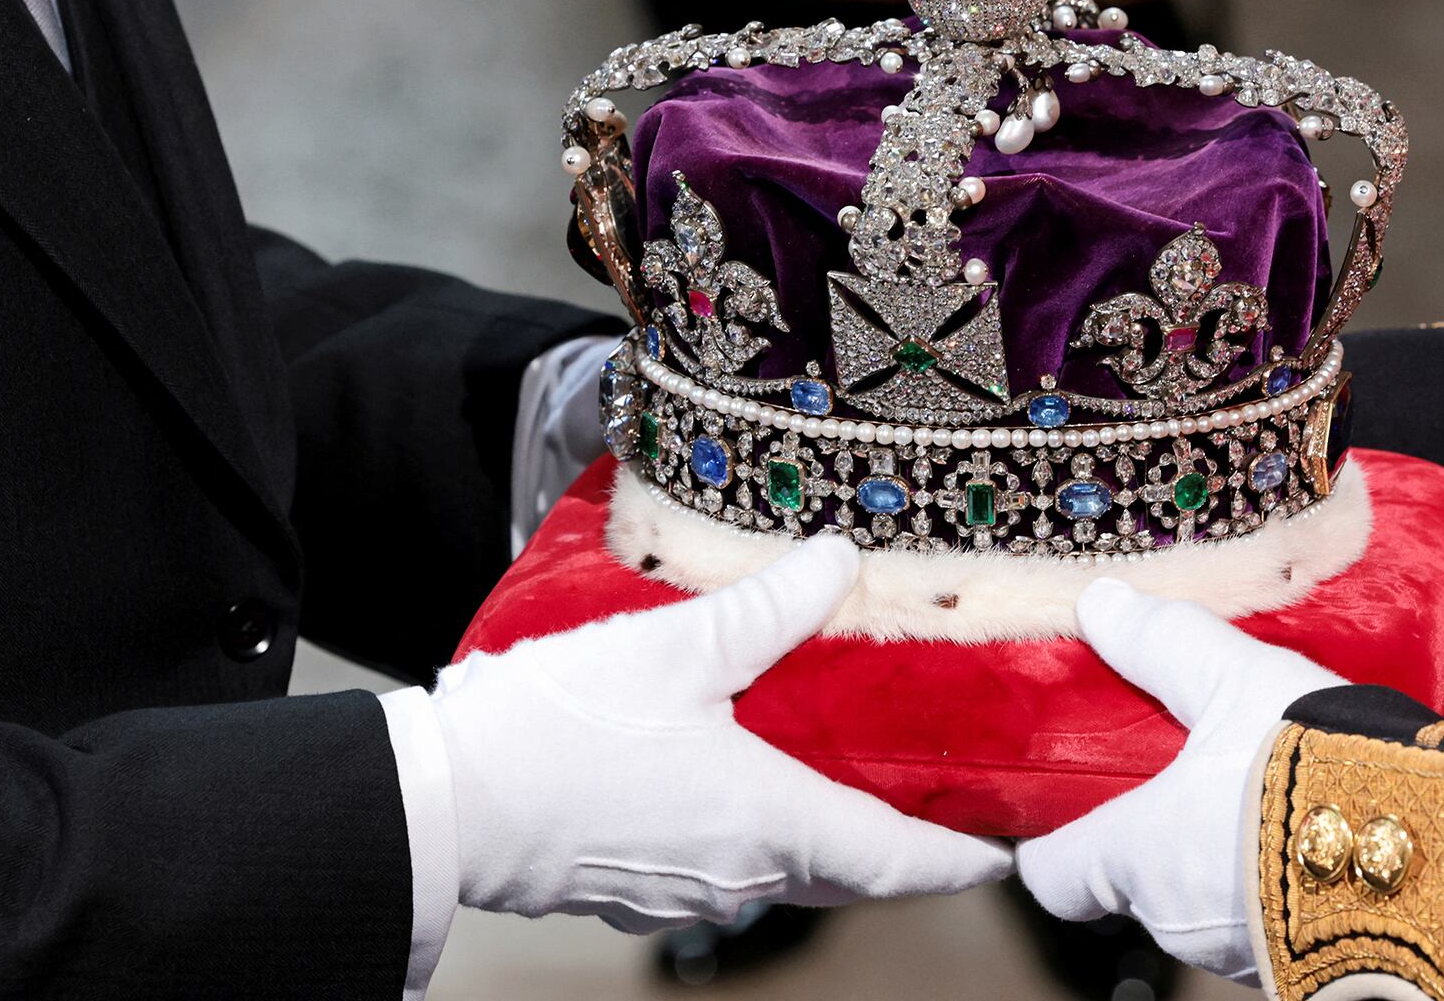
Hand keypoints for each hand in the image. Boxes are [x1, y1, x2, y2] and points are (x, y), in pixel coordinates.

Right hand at [430, 536, 1010, 929]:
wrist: (444, 803)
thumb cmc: (559, 732)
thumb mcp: (678, 647)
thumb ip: (769, 607)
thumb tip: (838, 558)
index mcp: (769, 822)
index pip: (896, 861)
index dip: (956, 860)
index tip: (999, 857)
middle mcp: (740, 873)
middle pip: (847, 874)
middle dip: (898, 850)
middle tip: (938, 813)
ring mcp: (685, 887)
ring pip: (786, 873)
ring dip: (828, 841)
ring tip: (847, 785)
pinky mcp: (635, 881)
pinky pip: (727, 868)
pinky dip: (761, 837)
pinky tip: (744, 787)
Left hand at [1016, 580, 1343, 980]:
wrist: (1437, 847)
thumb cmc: (1314, 768)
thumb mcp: (1235, 680)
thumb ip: (1163, 643)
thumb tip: (1099, 604)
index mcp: (1137, 856)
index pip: (1052, 878)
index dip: (1048, 844)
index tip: (1058, 810)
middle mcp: (1177, 921)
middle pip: (1129, 887)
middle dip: (1147, 836)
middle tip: (1176, 773)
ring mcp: (1242, 953)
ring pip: (1201, 906)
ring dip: (1215, 858)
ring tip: (1252, 790)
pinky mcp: (1303, 963)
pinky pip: (1264, 920)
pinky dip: (1271, 881)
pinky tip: (1305, 826)